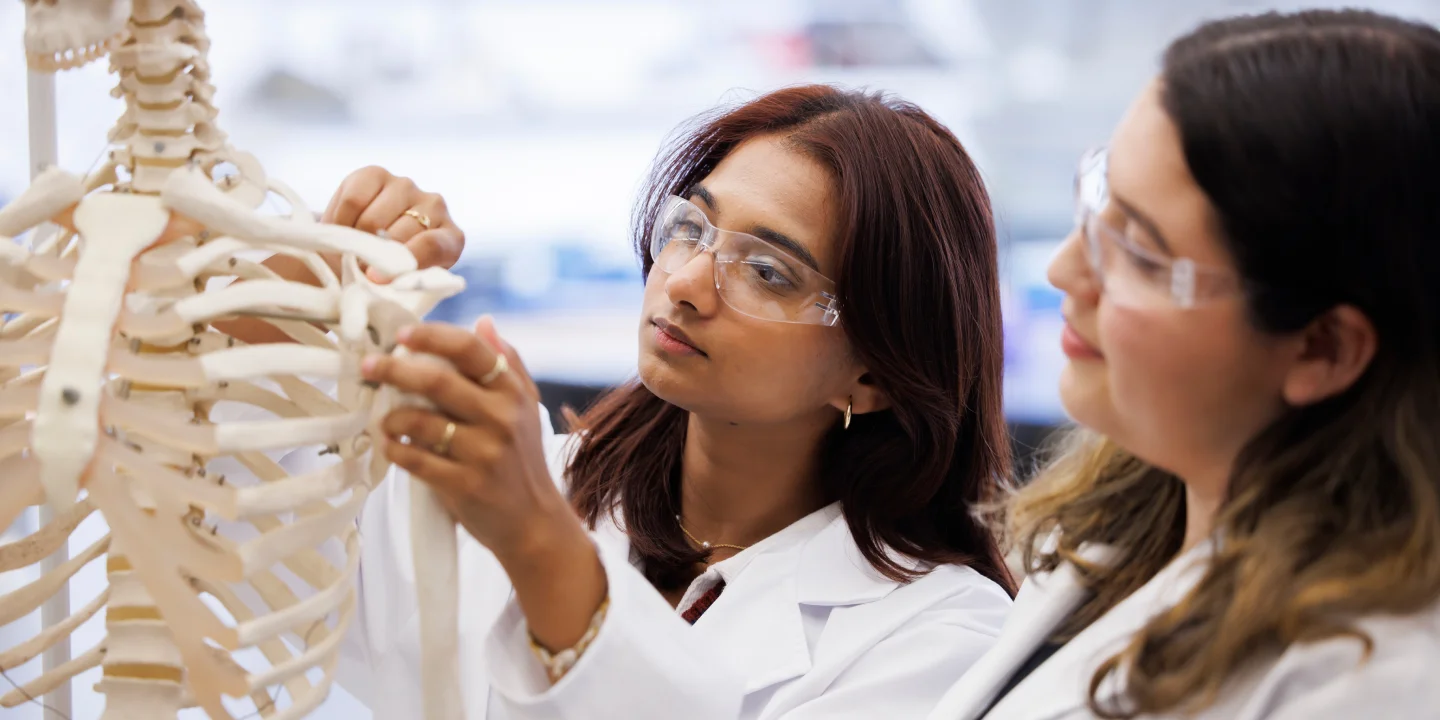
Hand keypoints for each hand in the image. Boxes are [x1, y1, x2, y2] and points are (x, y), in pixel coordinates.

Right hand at [322, 166, 465, 280]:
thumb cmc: (388, 270)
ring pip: (372, 219)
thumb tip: (373, 278)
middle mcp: (435, 206)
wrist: (365, 245)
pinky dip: (340, 220)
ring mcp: (407, 186)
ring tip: (351, 249)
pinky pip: (352, 200)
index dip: (401, 262)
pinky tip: (344, 229)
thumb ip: (397, 280)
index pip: (431, 246)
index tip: (375, 278)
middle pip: (397, 233)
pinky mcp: (376, 173)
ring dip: (354, 239)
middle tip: (358, 267)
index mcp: (451, 239)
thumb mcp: (399, 283)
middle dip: (372, 256)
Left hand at [362, 317, 606, 649]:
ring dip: (392, 417)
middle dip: (395, 369)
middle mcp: (501, 418)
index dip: (432, 336)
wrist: (533, 523)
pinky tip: (390, 446)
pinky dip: (396, 450)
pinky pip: (416, 460)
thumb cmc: (523, 461)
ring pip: (421, 421)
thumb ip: (507, 363)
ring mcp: (484, 453)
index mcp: (513, 392)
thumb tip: (484, 322)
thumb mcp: (526, 408)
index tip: (402, 335)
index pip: (471, 349)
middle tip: (369, 366)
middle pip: (438, 380)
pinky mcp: (465, 484)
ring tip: (384, 420)